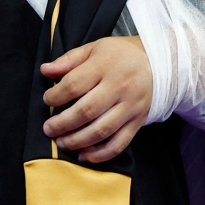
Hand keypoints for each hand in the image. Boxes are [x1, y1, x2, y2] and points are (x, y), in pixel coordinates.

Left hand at [41, 36, 151, 163]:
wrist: (158, 63)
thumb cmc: (120, 55)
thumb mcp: (94, 48)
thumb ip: (69, 60)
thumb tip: (45, 70)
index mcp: (105, 65)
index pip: (74, 85)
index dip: (56, 96)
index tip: (48, 100)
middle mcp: (119, 87)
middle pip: (86, 111)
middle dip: (63, 124)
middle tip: (48, 129)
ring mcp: (130, 106)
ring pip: (101, 130)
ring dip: (77, 141)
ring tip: (62, 143)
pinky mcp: (137, 122)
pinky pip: (119, 143)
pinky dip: (100, 154)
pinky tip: (84, 156)